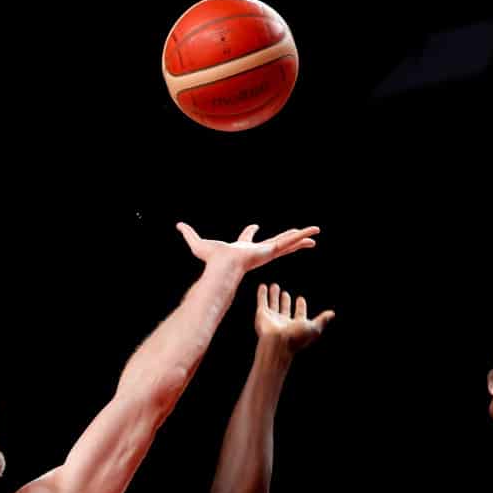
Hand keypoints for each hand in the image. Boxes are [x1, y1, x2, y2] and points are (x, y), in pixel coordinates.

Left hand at [176, 222, 319, 274]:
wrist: (222, 267)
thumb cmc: (211, 260)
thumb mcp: (197, 243)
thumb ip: (188, 234)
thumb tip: (177, 225)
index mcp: (242, 248)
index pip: (248, 238)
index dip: (250, 232)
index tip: (254, 226)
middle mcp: (257, 250)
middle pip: (275, 241)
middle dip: (285, 238)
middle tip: (296, 233)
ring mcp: (267, 251)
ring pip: (288, 242)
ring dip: (301, 237)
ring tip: (315, 232)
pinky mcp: (272, 250)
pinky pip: (290, 241)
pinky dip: (302, 237)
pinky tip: (314, 233)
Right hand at [253, 283, 333, 354]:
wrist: (277, 343)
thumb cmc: (297, 338)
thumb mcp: (314, 328)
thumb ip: (322, 320)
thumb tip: (332, 314)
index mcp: (296, 326)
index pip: (299, 314)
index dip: (300, 307)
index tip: (300, 299)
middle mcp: (283, 322)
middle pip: (284, 309)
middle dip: (285, 301)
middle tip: (285, 293)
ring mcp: (272, 319)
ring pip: (273, 304)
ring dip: (274, 296)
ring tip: (275, 286)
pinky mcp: (262, 315)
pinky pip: (262, 302)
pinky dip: (262, 294)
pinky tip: (263, 286)